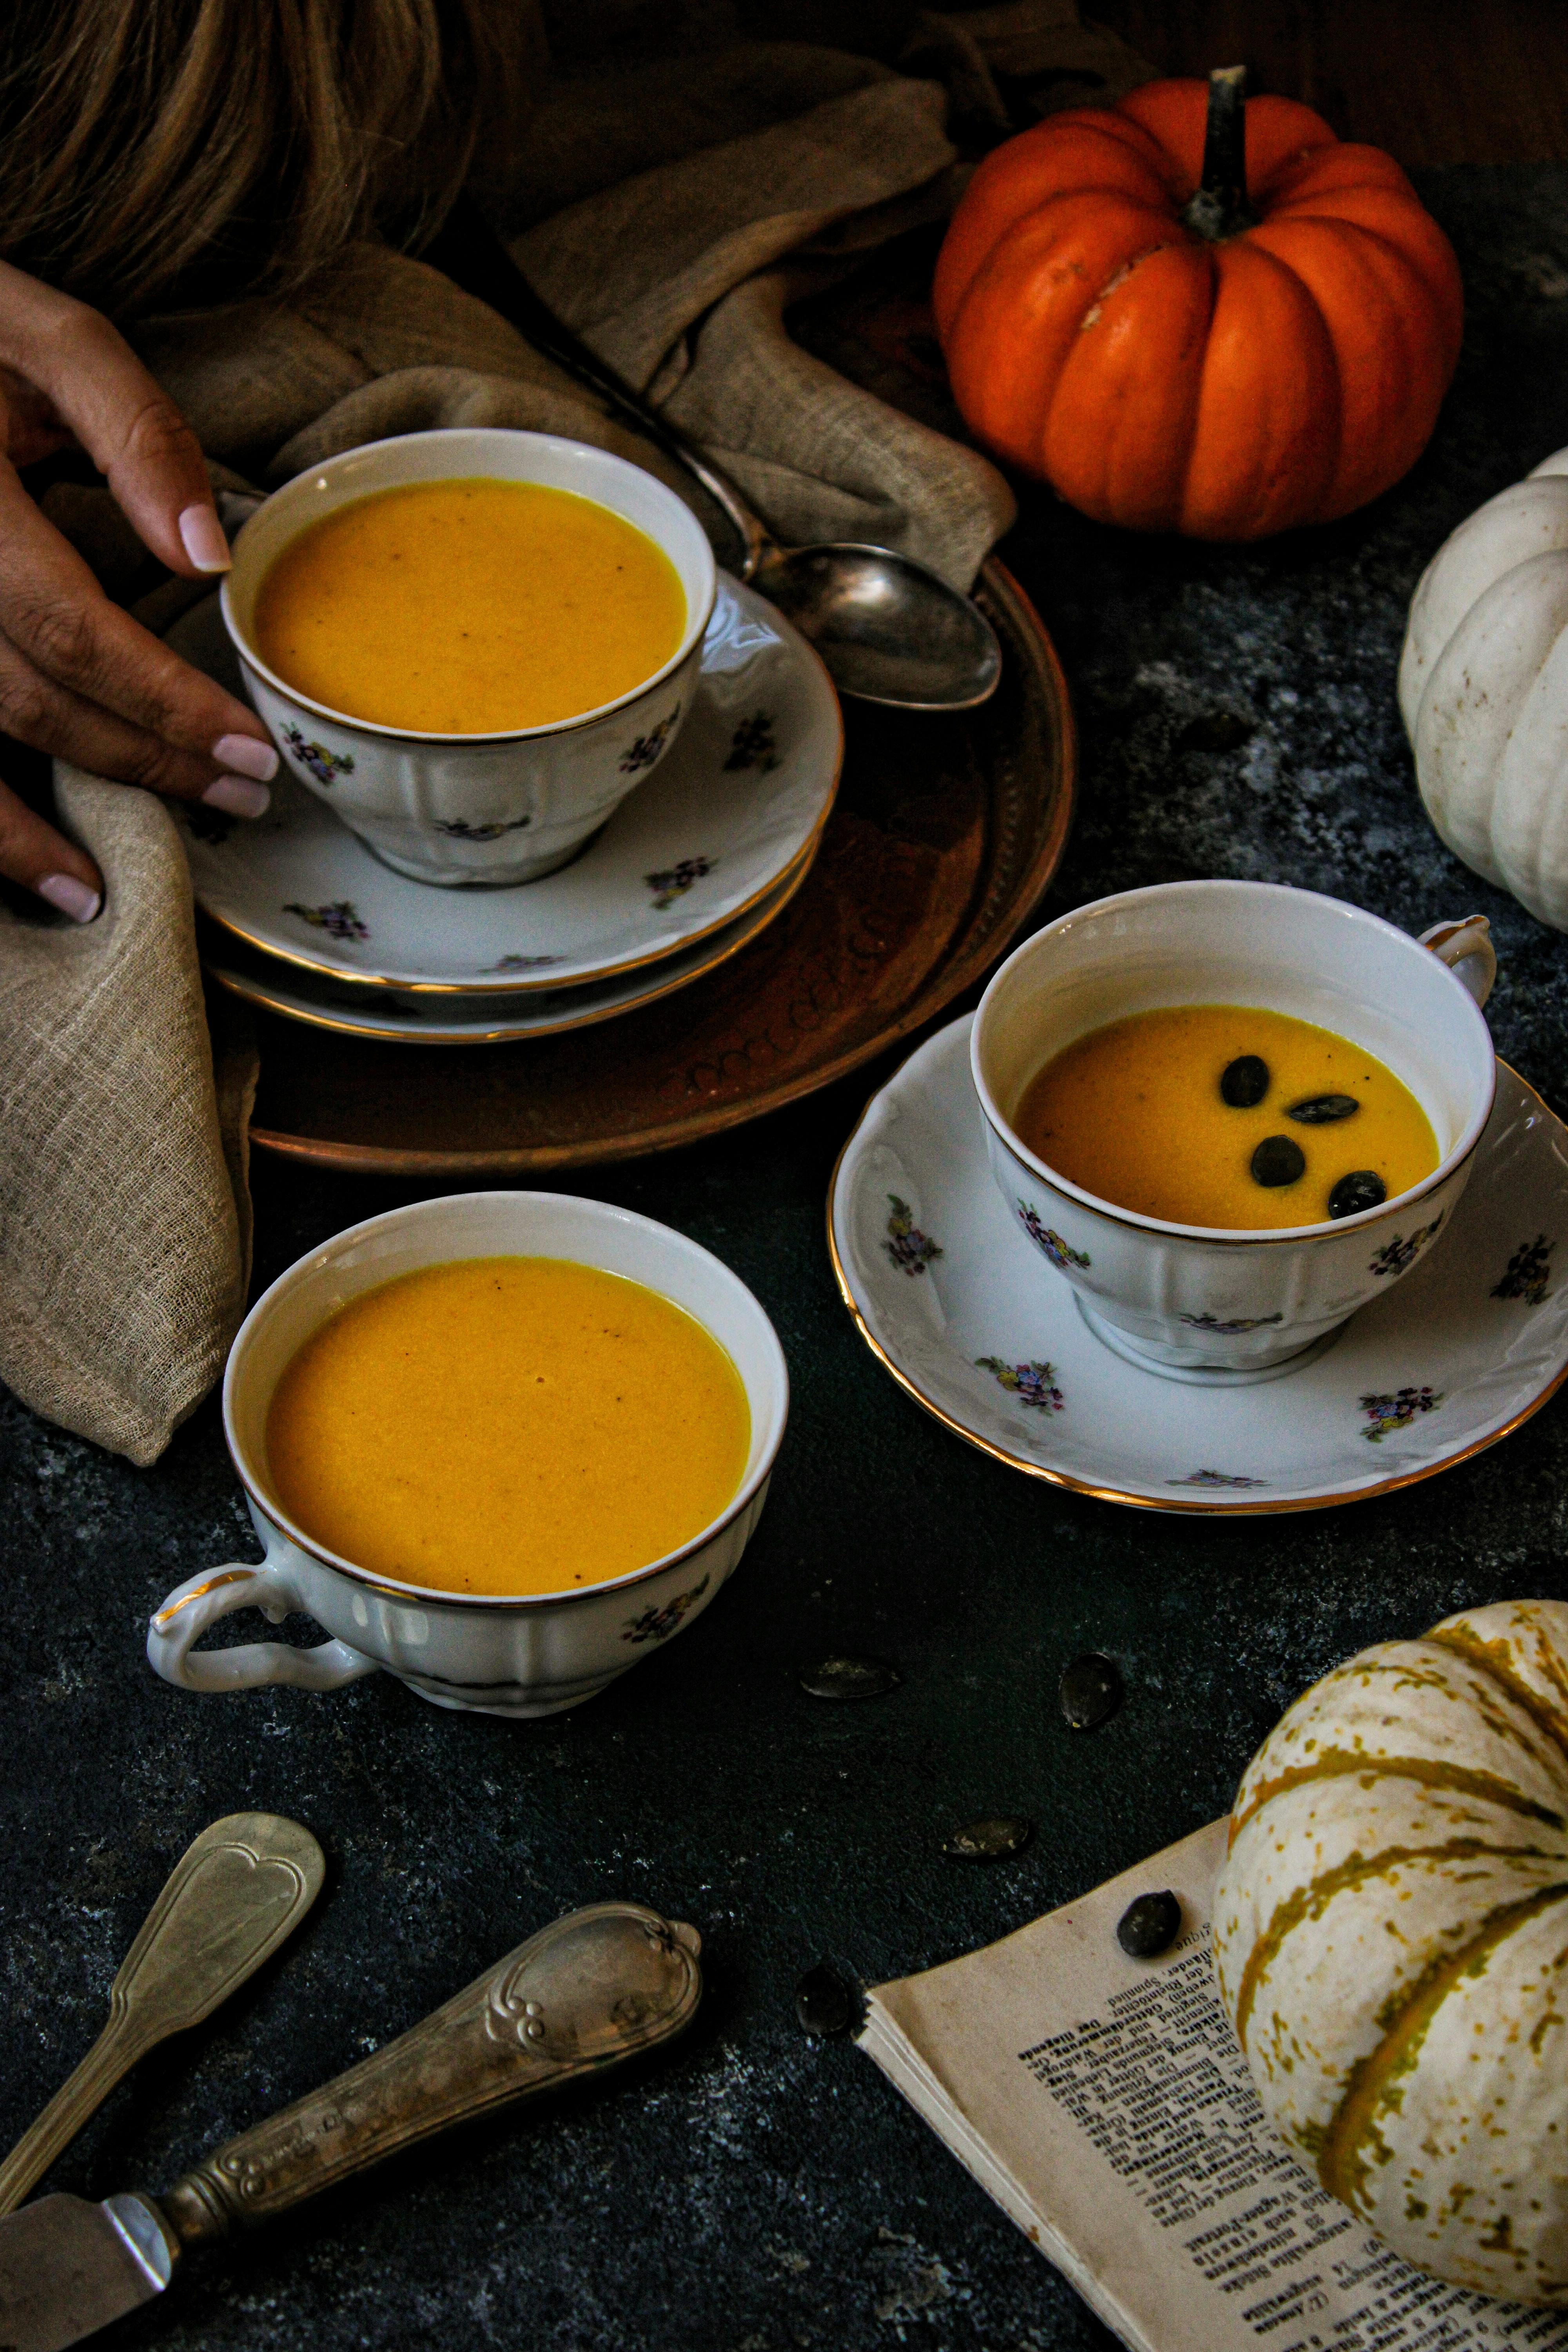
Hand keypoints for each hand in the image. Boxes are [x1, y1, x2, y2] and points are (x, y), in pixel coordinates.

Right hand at [0, 259, 278, 921]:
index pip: (68, 627)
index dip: (161, 700)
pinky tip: (30, 878)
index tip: (250, 749)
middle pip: (27, 699)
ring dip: (32, 831)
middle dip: (137, 760)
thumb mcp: (48, 336)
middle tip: (237, 794)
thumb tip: (207, 553)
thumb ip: (133, 431)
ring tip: (105, 886)